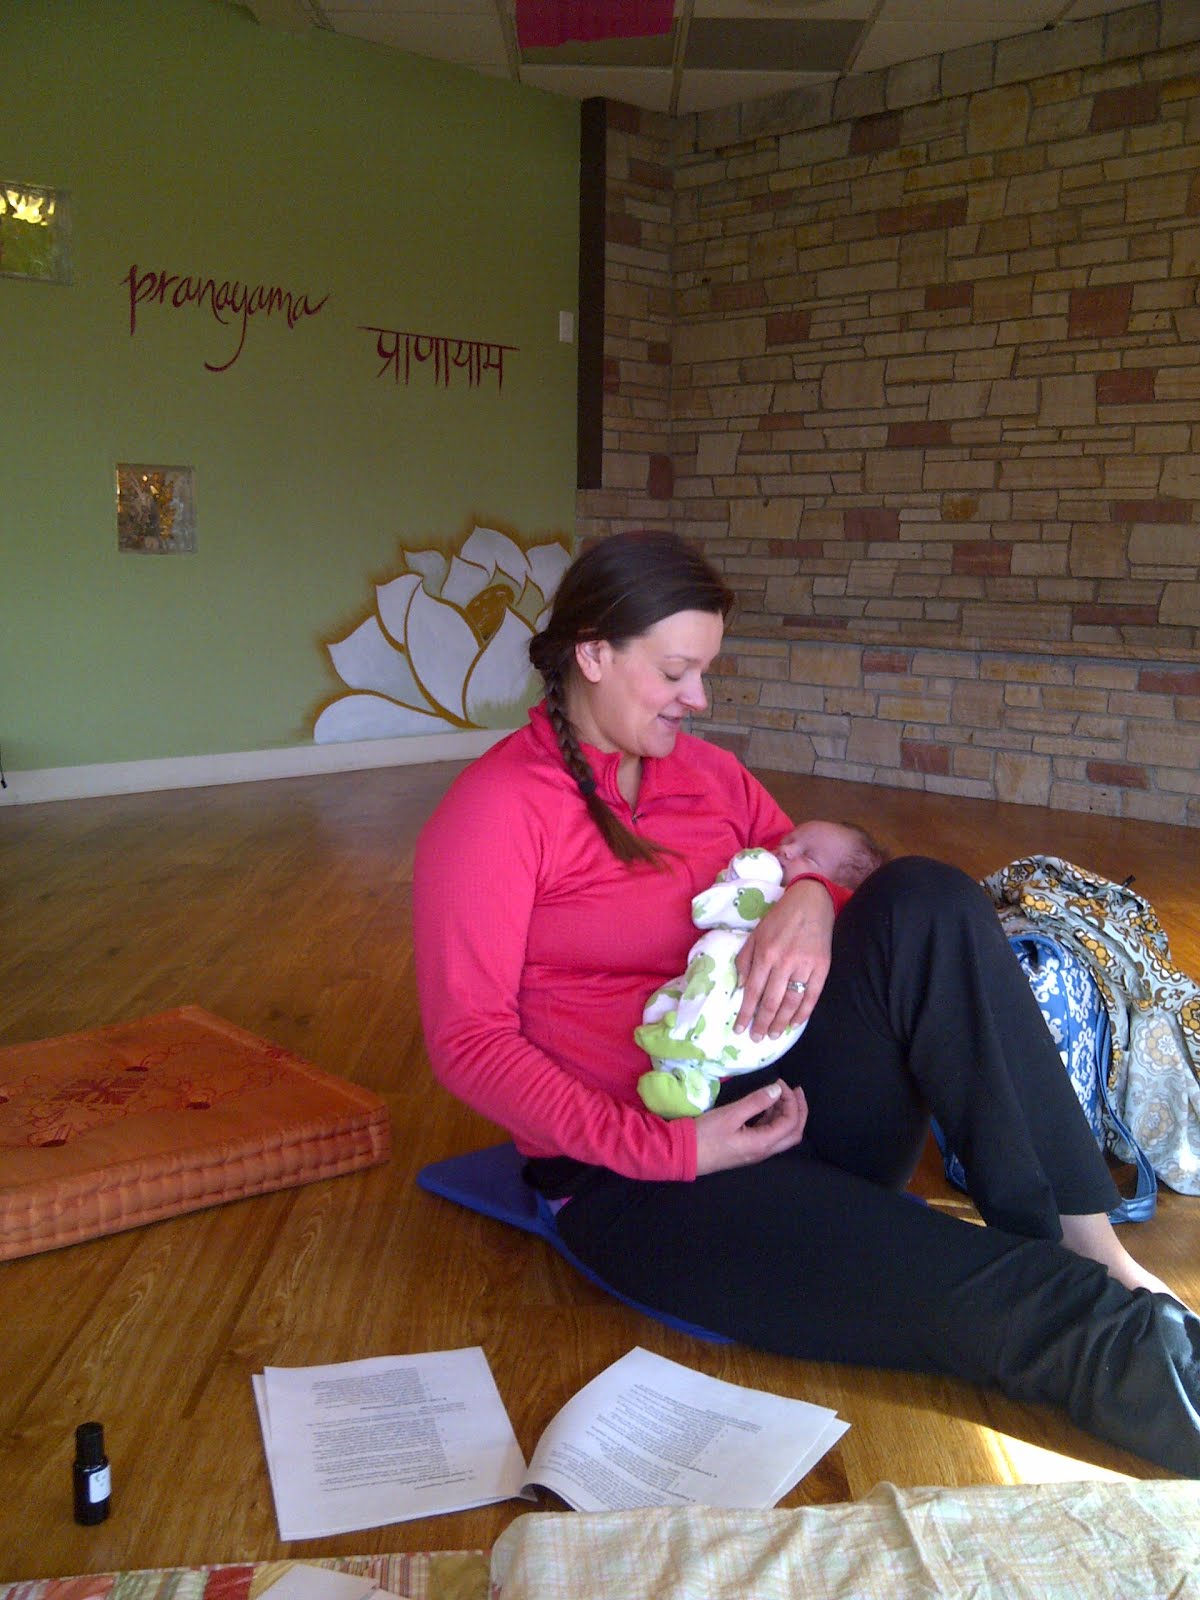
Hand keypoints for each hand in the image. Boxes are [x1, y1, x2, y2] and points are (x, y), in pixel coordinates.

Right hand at [693, 1080, 807, 1174]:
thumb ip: (756, 1102)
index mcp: (763, 1143)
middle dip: (799, 1110)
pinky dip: (773, 1119)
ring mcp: (756, 1152)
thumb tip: (777, 1090)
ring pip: (783, 1134)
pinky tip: (766, 1108)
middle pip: (794, 1132)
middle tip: (796, 1090)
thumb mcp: (730, 1114)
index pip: (791, 1121)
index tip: (780, 1082)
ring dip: (786, 1114)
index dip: (791, 1100)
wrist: (683, 1154)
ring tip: (780, 1095)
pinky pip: (769, 1135)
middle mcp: (764, 1151)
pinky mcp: (748, 1149)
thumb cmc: (705, 1134)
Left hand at [733, 878, 833, 1040]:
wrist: (810, 902)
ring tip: (772, 1035)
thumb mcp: (755, 935)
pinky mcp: (822, 967)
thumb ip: (746, 961)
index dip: (745, 1013)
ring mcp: (805, 966)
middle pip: (771, 1002)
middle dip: (762, 1023)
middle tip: (756, 1038)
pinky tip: (795, 1024)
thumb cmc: (779, 919)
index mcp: (765, 954)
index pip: (752, 991)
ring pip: (791, 1002)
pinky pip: (812, 996)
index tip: (739, 1029)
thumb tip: (740, 987)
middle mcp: (784, 963)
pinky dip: (803, 1013)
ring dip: (781, 1022)